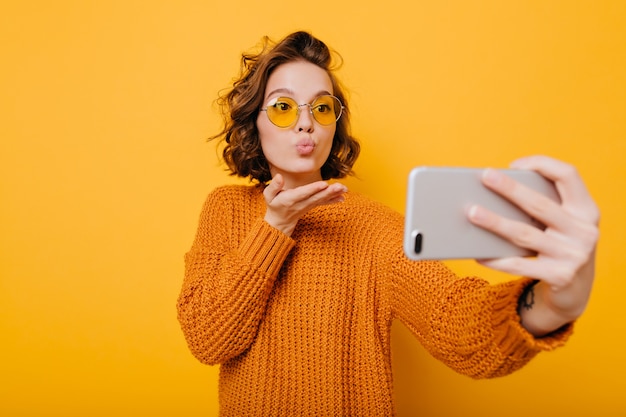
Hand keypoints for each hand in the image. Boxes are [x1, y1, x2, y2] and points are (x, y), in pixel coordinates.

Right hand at [263, 174, 347, 235]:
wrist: (280, 221)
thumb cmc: (274, 204)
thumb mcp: (268, 196)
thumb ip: (273, 186)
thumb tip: (279, 177)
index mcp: (289, 199)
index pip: (303, 193)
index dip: (313, 189)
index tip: (323, 184)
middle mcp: (301, 204)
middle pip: (316, 197)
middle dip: (328, 191)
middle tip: (339, 186)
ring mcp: (308, 206)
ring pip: (322, 199)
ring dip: (334, 194)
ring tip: (344, 189)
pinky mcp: (312, 206)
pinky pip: (323, 203)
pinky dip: (333, 200)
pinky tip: (343, 197)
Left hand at [467, 155, 599, 335]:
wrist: (576, 289)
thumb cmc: (559, 244)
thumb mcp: (562, 223)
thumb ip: (543, 206)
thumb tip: (495, 191)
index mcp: (586, 210)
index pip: (569, 175)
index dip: (543, 164)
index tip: (514, 164)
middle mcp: (584, 231)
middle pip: (540, 204)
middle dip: (510, 189)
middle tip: (485, 176)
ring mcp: (574, 255)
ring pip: (524, 234)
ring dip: (495, 222)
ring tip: (472, 212)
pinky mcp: (560, 276)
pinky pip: (520, 265)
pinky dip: (497, 259)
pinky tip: (478, 254)